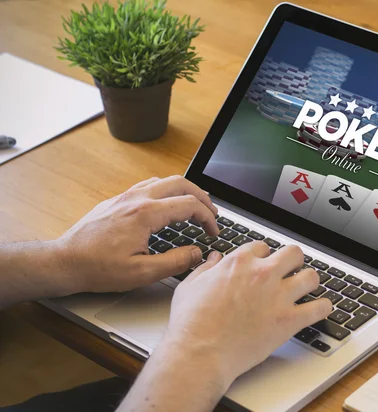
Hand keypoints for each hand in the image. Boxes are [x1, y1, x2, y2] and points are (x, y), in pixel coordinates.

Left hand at [53, 175, 218, 294]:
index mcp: (146, 214)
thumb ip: (174, 262)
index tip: (213, 232)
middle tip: (212, 213)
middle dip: (202, 197)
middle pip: (181, 183)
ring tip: (195, 206)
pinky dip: (167, 191)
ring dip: (185, 191)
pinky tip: (168, 204)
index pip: (189, 205)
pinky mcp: (118, 200)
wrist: (65, 261)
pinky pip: (149, 185)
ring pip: (165, 180)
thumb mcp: (141, 273)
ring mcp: (126, 196)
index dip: (208, 218)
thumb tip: (197, 253)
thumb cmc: (98, 268)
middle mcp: (137, 199)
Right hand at [165, 242, 332, 387]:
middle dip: (293, 261)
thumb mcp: (190, 286)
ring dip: (309, 282)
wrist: (199, 353)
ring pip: (311, 276)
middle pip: (293, 253)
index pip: (263, 247)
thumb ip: (205, 269)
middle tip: (290, 271)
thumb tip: (213, 258)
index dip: (263, 256)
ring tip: (306, 288)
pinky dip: (323, 308)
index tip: (263, 265)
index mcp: (239, 262)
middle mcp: (262, 274)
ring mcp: (278, 296)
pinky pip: (320, 308)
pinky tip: (320, 309)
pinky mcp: (289, 320)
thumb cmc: (191, 323)